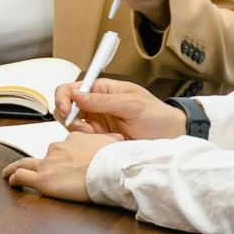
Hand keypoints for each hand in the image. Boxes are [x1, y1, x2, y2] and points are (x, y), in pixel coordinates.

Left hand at [1, 132, 125, 202]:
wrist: (111, 169)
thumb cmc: (114, 160)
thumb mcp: (112, 144)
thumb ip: (109, 142)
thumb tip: (119, 140)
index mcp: (74, 140)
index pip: (64, 147)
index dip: (62, 155)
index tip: (61, 161)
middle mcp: (58, 148)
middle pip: (46, 156)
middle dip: (44, 163)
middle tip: (41, 172)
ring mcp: (48, 163)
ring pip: (26, 163)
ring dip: (16, 168)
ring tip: (8, 174)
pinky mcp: (43, 178)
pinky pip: (21, 176)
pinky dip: (13, 178)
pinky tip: (10, 181)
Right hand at [53, 78, 185, 139]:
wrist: (170, 136)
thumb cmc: (156, 115)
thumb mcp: (132, 104)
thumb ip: (103, 101)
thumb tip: (76, 94)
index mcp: (101, 90)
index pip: (70, 89)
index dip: (63, 99)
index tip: (67, 112)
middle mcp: (95, 105)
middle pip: (66, 109)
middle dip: (71, 121)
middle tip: (86, 131)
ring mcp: (96, 122)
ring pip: (73, 127)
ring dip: (81, 135)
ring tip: (100, 138)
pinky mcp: (99, 138)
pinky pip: (84, 141)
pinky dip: (89, 144)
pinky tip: (107, 143)